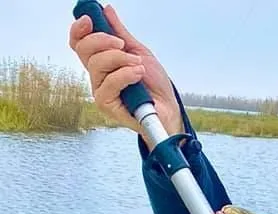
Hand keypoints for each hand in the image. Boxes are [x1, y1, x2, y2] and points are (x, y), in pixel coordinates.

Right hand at [69, 4, 182, 136]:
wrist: (169, 108)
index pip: (79, 44)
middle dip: (105, 41)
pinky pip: (108, 84)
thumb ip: (121, 33)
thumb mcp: (139, 51)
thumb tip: (106, 11)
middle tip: (124, 45)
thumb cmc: (155, 85)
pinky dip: (125, 75)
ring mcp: (101, 91)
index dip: (79, 30)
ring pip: (97, 65)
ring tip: (139, 67)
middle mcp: (98, 77)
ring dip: (121, 60)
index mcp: (102, 62)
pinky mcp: (107, 106)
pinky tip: (138, 76)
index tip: (90, 19)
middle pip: (84, 50)